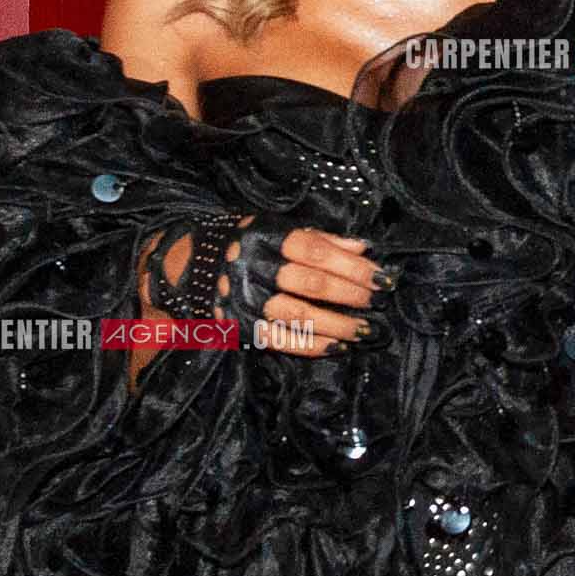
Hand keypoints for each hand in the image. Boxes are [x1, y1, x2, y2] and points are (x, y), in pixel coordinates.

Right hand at [252, 226, 381, 357]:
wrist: (193, 266)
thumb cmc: (249, 244)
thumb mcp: (279, 228)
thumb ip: (321, 238)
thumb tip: (363, 248)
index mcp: (266, 236)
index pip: (316, 251)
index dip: (352, 265)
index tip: (381, 276)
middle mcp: (254, 267)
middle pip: (311, 283)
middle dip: (350, 294)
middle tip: (377, 301)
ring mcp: (246, 299)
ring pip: (299, 315)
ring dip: (337, 324)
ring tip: (365, 329)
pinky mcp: (242, 326)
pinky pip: (281, 341)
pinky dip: (312, 345)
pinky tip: (338, 346)